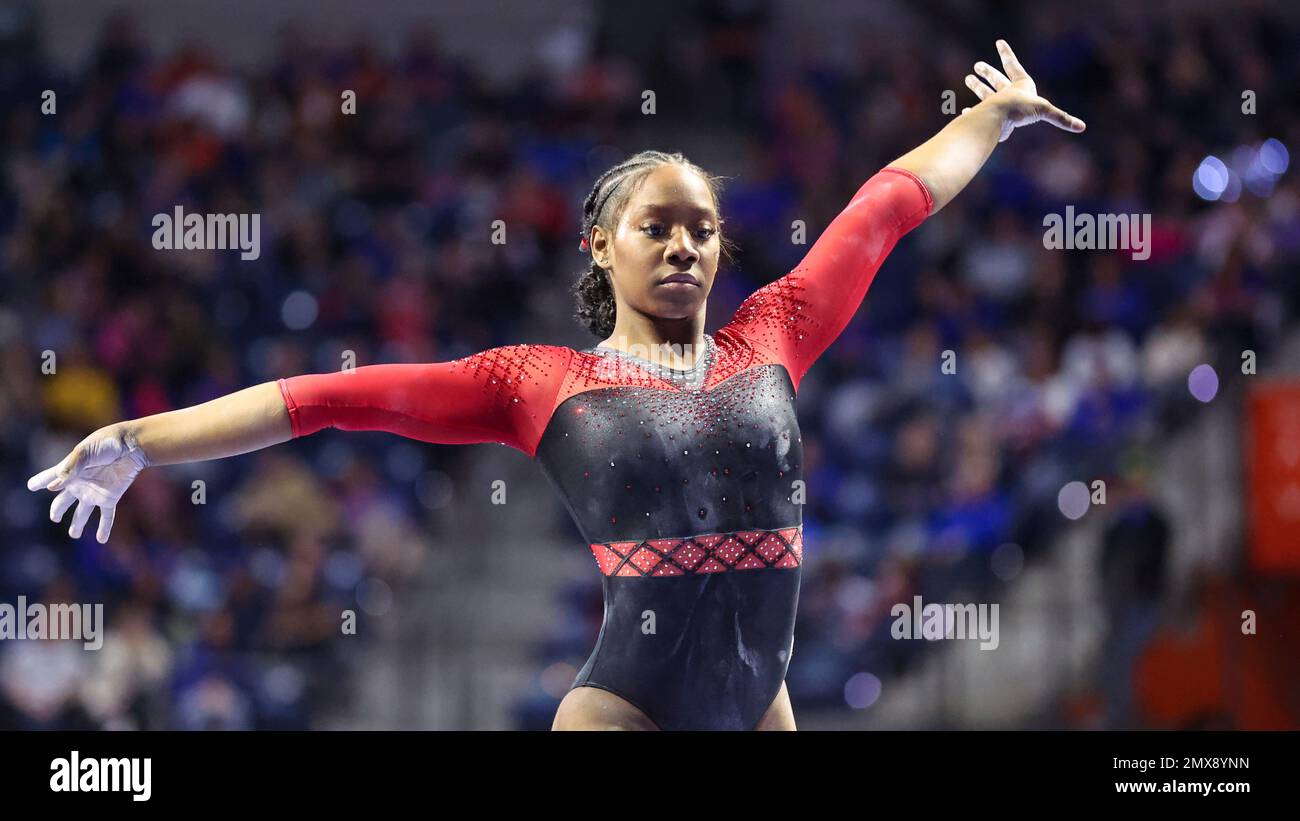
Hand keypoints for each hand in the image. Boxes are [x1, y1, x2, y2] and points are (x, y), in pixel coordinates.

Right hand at [26, 425, 149, 543]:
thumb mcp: (85, 452)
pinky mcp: (110, 497)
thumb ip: (69, 469)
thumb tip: (53, 488)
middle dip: (57, 510)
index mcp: (70, 470)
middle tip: (54, 517)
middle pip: (63, 501)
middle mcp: (79, 483)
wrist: (131, 446)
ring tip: (74, 534)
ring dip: (77, 524)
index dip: (40, 481)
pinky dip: (104, 528)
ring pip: (82, 513)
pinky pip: (106, 516)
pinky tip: (101, 540)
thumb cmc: (106, 443)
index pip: (50, 477)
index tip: (31, 485)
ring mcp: (94, 492)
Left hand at [962, 39, 1085, 141]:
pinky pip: (978, 113)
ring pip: (984, 93)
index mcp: (1020, 87)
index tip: (999, 42)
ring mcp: (994, 105)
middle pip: (996, 80)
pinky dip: (972, 113)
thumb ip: (1061, 118)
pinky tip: (965, 112)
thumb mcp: (1045, 111)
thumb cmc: (1021, 109)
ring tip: (968, 78)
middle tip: (977, 66)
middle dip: (988, 72)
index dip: (1007, 54)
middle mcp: (1006, 94)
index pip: (1013, 66)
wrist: (998, 118)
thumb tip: (1081, 127)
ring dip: (977, 86)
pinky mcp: (987, 117)